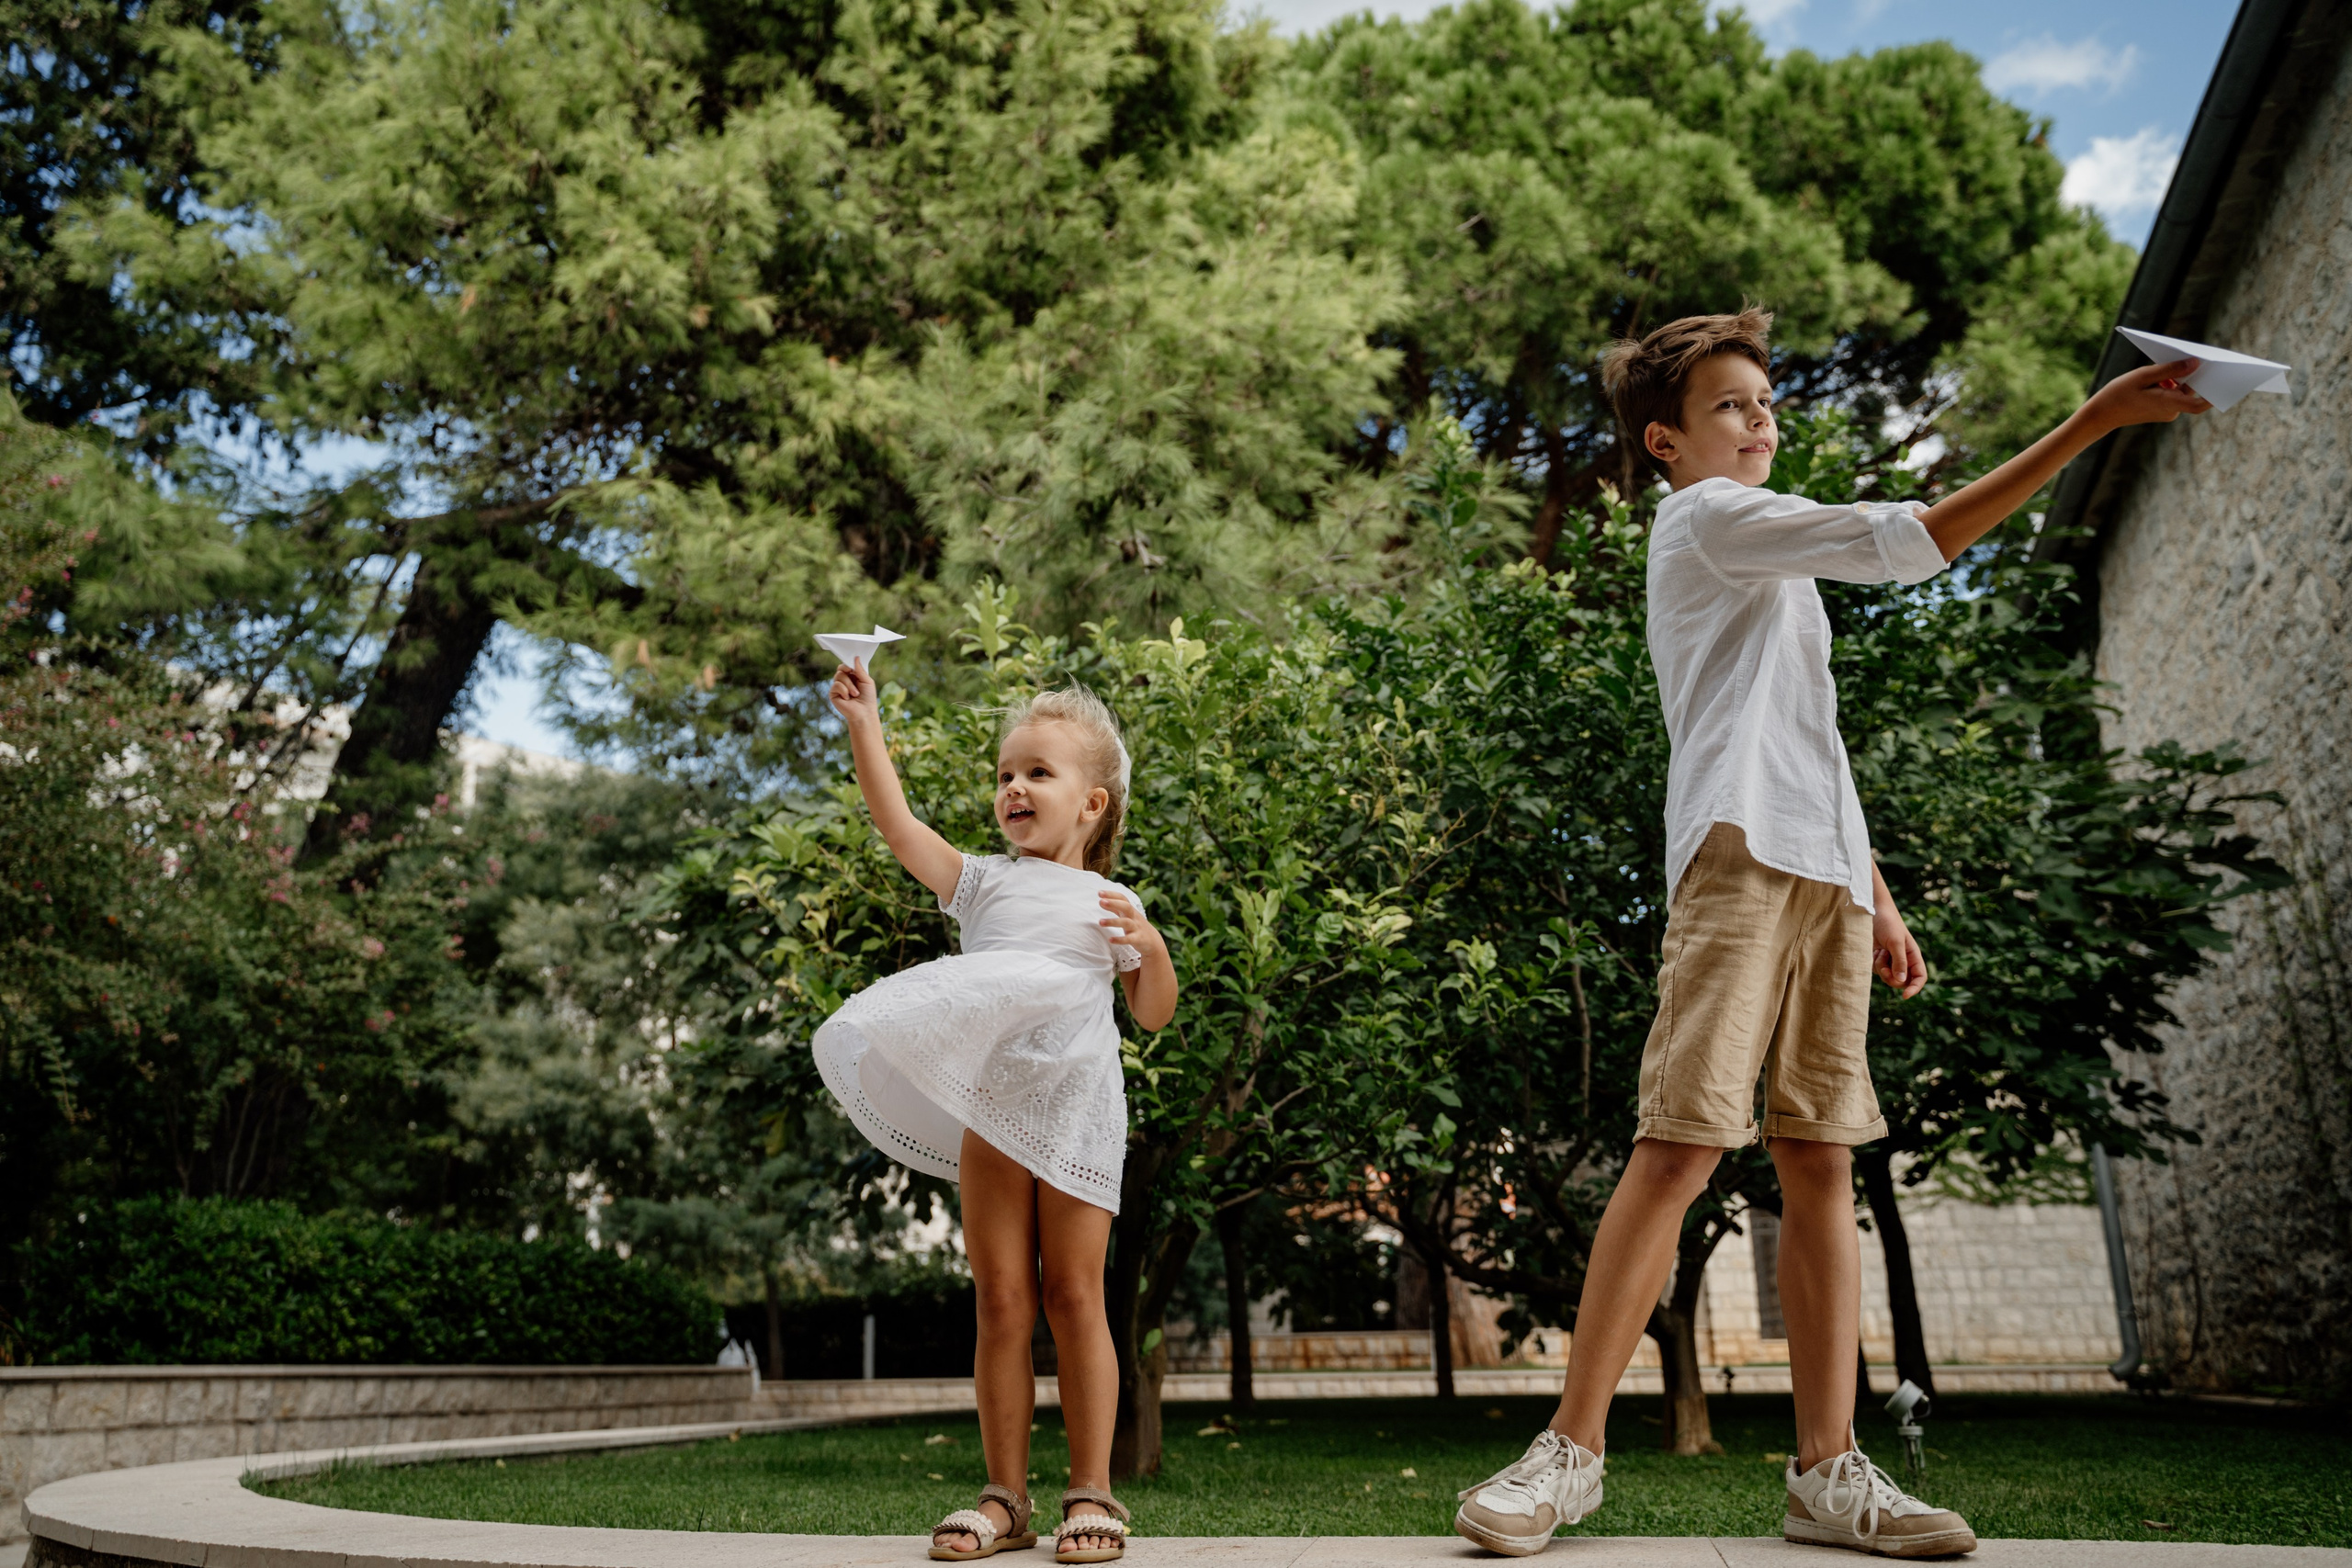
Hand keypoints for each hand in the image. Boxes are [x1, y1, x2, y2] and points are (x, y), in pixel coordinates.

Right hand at [828, 662, 878, 726]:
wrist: (864, 712)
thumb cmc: (868, 698)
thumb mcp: (867, 681)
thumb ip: (860, 669)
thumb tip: (856, 657)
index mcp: (853, 677)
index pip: (846, 666)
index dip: (847, 665)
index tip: (851, 667)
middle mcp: (844, 681)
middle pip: (841, 669)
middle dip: (848, 673)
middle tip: (854, 678)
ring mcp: (838, 687)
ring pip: (838, 676)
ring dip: (849, 685)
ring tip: (855, 694)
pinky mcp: (833, 694)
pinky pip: (836, 685)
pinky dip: (843, 690)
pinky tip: (847, 698)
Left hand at [1098, 891, 1164, 959]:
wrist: (1153, 941)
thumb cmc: (1136, 926)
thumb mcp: (1127, 915)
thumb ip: (1115, 908)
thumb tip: (1101, 901)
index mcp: (1130, 910)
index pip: (1122, 898)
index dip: (1112, 895)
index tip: (1100, 893)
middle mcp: (1134, 917)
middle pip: (1126, 907)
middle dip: (1114, 903)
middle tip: (1101, 902)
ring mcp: (1136, 927)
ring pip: (1126, 922)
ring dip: (1113, 922)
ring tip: (1100, 922)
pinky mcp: (1138, 939)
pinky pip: (1129, 939)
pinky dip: (1120, 939)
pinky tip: (1110, 940)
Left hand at [1872, 903, 1926, 999]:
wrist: (1870, 911)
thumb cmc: (1888, 923)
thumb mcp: (1895, 941)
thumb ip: (1899, 961)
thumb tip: (1902, 980)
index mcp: (1913, 955)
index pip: (1919, 977)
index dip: (1915, 988)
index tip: (1905, 996)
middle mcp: (1903, 960)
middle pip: (1902, 981)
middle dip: (1892, 978)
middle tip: (1884, 968)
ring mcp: (1890, 960)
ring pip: (1888, 977)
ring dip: (1881, 969)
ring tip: (1880, 953)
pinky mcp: (1878, 958)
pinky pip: (1876, 970)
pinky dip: (1873, 964)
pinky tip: (1874, 950)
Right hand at [2085, 357, 2212, 431]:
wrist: (2099, 415)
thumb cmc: (2118, 394)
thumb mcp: (2143, 376)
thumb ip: (2170, 369)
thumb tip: (2195, 363)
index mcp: (2168, 403)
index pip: (2200, 403)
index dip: (2214, 393)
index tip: (2224, 378)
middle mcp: (2170, 410)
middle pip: (2191, 391)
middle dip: (2191, 374)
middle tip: (2196, 357)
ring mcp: (2165, 412)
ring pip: (2180, 390)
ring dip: (2176, 377)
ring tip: (2163, 365)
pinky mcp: (2159, 410)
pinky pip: (2172, 394)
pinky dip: (2168, 383)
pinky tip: (2155, 376)